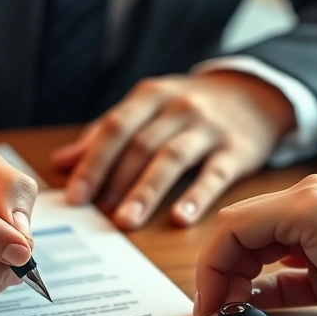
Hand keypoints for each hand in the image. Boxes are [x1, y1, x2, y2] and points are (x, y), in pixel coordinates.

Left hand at [51, 71, 295, 229]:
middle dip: (115, 180)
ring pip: (171, 158)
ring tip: (127, 221)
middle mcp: (179, 107)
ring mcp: (209, 127)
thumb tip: (61, 163)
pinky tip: (181, 219)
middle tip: (99, 214)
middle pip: (140, 145)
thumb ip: (106, 134)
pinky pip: (215, 174)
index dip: (92, 163)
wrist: (255, 94)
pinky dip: (196, 196)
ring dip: (146, 191)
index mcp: (150, 96)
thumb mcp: (149, 108)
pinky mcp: (238, 149)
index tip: (75, 196)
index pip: (114, 129)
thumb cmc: (190, 107)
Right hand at [193, 174, 316, 315]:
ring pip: (257, 269)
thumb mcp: (311, 218)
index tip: (207, 301)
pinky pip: (284, 290)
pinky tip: (257, 312)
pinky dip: (266, 301)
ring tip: (233, 314)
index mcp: (296, 198)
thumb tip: (224, 261)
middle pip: (240, 246)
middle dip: (221, 277)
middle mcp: (302, 220)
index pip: (231, 227)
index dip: (211, 264)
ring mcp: (316, 252)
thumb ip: (256, 227)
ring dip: (240, 290)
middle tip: (216, 311)